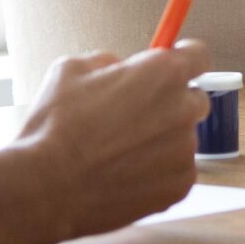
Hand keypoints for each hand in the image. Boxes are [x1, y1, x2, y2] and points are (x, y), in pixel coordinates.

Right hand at [12, 43, 212, 243]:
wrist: (45, 188)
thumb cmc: (54, 127)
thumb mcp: (70, 71)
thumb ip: (108, 61)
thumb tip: (120, 67)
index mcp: (163, 74)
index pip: (199, 55)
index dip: (184, 57)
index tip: (173, 62)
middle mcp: (183, 109)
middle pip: (193, 98)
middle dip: (170, 102)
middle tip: (132, 115)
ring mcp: (185, 150)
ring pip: (181, 138)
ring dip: (159, 140)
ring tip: (115, 153)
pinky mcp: (181, 185)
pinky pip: (175, 170)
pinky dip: (156, 172)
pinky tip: (121, 175)